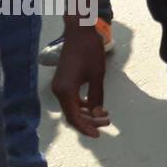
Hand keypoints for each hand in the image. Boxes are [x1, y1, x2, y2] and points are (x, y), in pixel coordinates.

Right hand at [51, 23, 110, 137]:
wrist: (79, 33)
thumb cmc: (90, 52)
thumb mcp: (97, 75)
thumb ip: (97, 96)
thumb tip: (98, 113)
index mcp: (65, 91)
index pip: (74, 117)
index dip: (86, 127)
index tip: (99, 134)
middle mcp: (58, 91)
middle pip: (72, 114)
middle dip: (89, 121)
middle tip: (108, 122)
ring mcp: (59, 86)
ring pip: (72, 108)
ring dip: (87, 113)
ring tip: (105, 115)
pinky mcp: (63, 82)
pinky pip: (71, 99)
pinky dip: (82, 105)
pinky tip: (95, 106)